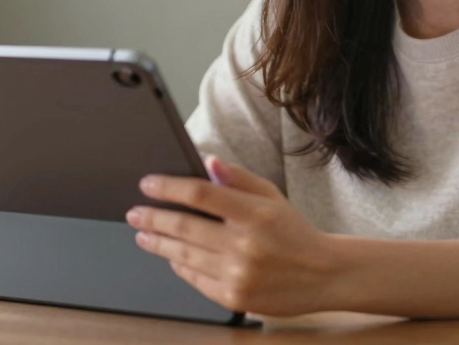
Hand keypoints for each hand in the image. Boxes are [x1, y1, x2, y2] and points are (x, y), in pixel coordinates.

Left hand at [127, 155, 338, 315]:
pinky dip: (179, 266)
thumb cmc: (293, 231)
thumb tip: (207, 162)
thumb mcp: (271, 195)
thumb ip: (238, 177)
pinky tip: (170, 257)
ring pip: (183, 255)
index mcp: (254, 213)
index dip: (168, 187)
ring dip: (158, 242)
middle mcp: (244, 244)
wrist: (323, 274)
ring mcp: (238, 273)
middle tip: (134, 212)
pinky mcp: (234, 297)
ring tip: (143, 233)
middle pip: (184, 226)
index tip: (148, 183)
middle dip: (152, 217)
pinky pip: (195, 279)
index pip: (200, 194)